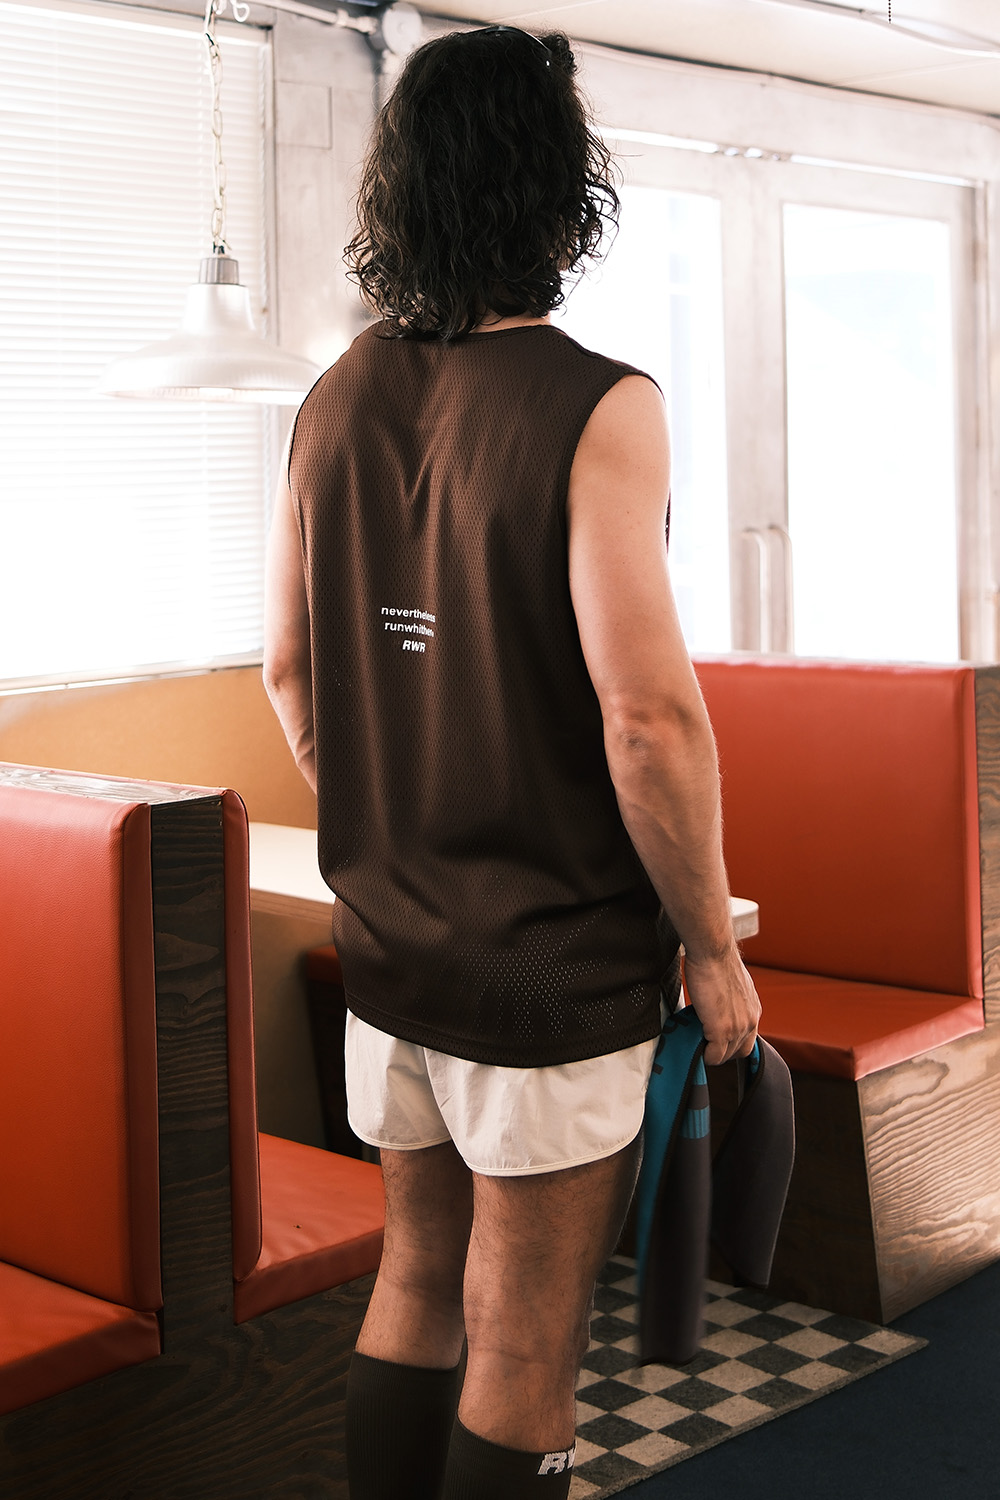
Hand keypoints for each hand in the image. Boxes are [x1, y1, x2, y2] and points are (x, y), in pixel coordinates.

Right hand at [683, 947, 760, 1066]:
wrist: (713, 952)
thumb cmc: (717, 960)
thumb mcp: (733, 985)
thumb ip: (731, 1001)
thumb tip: (717, 1006)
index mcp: (753, 1010)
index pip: (748, 1039)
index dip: (732, 1043)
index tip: (718, 1041)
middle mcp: (750, 1021)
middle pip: (740, 1051)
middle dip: (723, 1052)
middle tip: (706, 1045)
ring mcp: (737, 1028)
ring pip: (726, 1056)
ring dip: (712, 1054)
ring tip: (697, 1044)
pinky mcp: (721, 1031)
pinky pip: (714, 1056)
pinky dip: (704, 1056)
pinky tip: (695, 1047)